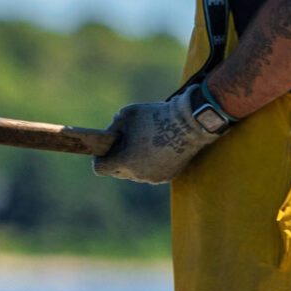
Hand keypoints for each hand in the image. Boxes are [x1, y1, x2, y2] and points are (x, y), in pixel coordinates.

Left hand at [94, 88, 223, 183]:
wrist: (190, 124)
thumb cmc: (156, 116)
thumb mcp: (127, 114)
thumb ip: (114, 125)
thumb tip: (110, 134)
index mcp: (124, 160)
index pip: (100, 168)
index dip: (100, 158)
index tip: (106, 149)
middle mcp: (136, 173)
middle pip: (117, 172)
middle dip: (118, 160)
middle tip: (125, 145)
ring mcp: (152, 177)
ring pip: (135, 174)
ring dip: (135, 163)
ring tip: (142, 146)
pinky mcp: (167, 177)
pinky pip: (151, 173)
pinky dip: (151, 165)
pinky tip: (156, 151)